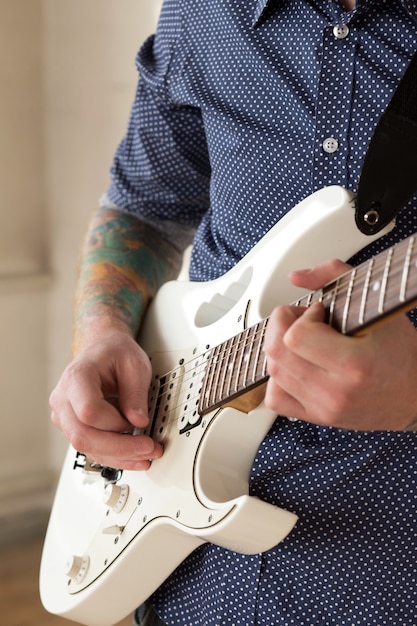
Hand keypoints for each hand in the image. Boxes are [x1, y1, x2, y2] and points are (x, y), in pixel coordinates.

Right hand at [50, 325, 163, 469]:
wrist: (102, 347)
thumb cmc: (114, 352)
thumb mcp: (134, 365)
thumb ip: (136, 393)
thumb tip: (138, 422)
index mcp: (77, 377)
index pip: (88, 411)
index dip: (115, 423)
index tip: (138, 422)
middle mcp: (63, 398)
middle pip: (83, 436)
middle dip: (119, 447)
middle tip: (148, 448)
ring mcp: (65, 415)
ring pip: (86, 447)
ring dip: (119, 456)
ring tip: (146, 455)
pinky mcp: (73, 426)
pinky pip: (91, 447)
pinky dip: (114, 455)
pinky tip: (134, 457)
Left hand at [264, 259, 416, 430]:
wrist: (416, 393)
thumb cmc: (400, 351)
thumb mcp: (377, 303)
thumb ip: (335, 275)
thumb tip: (296, 276)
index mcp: (354, 363)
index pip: (296, 336)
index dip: (302, 316)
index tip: (319, 312)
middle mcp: (336, 391)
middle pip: (277, 353)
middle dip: (282, 326)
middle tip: (303, 321)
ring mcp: (325, 408)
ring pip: (273, 373)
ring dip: (280, 349)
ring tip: (303, 341)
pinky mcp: (318, 418)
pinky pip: (276, 399)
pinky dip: (278, 379)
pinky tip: (297, 366)